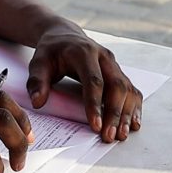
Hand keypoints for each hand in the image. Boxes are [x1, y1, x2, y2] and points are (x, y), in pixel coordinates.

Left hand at [28, 25, 141, 141]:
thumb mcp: (38, 63)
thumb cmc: (51, 52)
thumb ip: (37, 81)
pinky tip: (133, 124)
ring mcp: (114, 65)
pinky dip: (134, 108)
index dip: (95, 104)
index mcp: (84, 53)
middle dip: (114, 113)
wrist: (65, 36)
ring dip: (126, 113)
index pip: (94, 80)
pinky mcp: (119, 73)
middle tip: (109, 136)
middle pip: (116, 86)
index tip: (95, 126)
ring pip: (127, 90)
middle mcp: (104, 57)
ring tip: (120, 135)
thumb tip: (38, 102)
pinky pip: (132, 90)